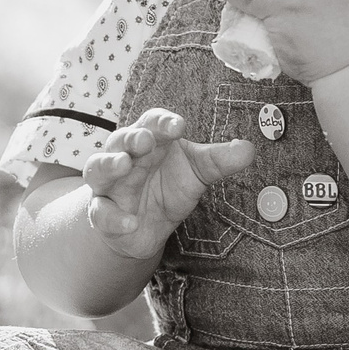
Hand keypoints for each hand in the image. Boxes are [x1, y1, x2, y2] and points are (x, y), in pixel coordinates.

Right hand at [81, 109, 254, 259]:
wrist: (145, 227)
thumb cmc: (169, 186)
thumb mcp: (197, 173)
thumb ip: (219, 161)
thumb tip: (249, 148)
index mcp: (150, 140)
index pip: (152, 122)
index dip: (163, 122)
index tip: (180, 126)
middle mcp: (125, 157)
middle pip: (122, 140)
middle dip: (133, 138)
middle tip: (146, 140)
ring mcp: (110, 185)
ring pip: (98, 168)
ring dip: (109, 164)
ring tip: (123, 165)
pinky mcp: (102, 213)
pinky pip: (101, 213)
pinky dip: (113, 217)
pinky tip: (130, 222)